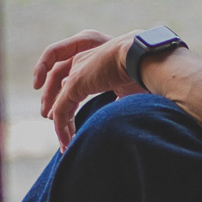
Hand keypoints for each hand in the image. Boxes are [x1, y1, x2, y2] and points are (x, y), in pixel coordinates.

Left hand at [32, 29, 140, 146]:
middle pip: (60, 93)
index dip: (70, 107)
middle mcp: (80, 64)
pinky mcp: (74, 84)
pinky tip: (67, 142)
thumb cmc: (142, 71)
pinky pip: (61, 110)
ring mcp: (76, 74)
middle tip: (65, 137)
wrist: (140, 56)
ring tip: (65, 145)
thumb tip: (117, 114)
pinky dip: (61, 128)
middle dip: (59, 116)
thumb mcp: (127, 88)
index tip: (74, 128)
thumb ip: (117, 98)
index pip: (73, 87)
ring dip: (61, 127)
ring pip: (59, 104)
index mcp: (92, 64)